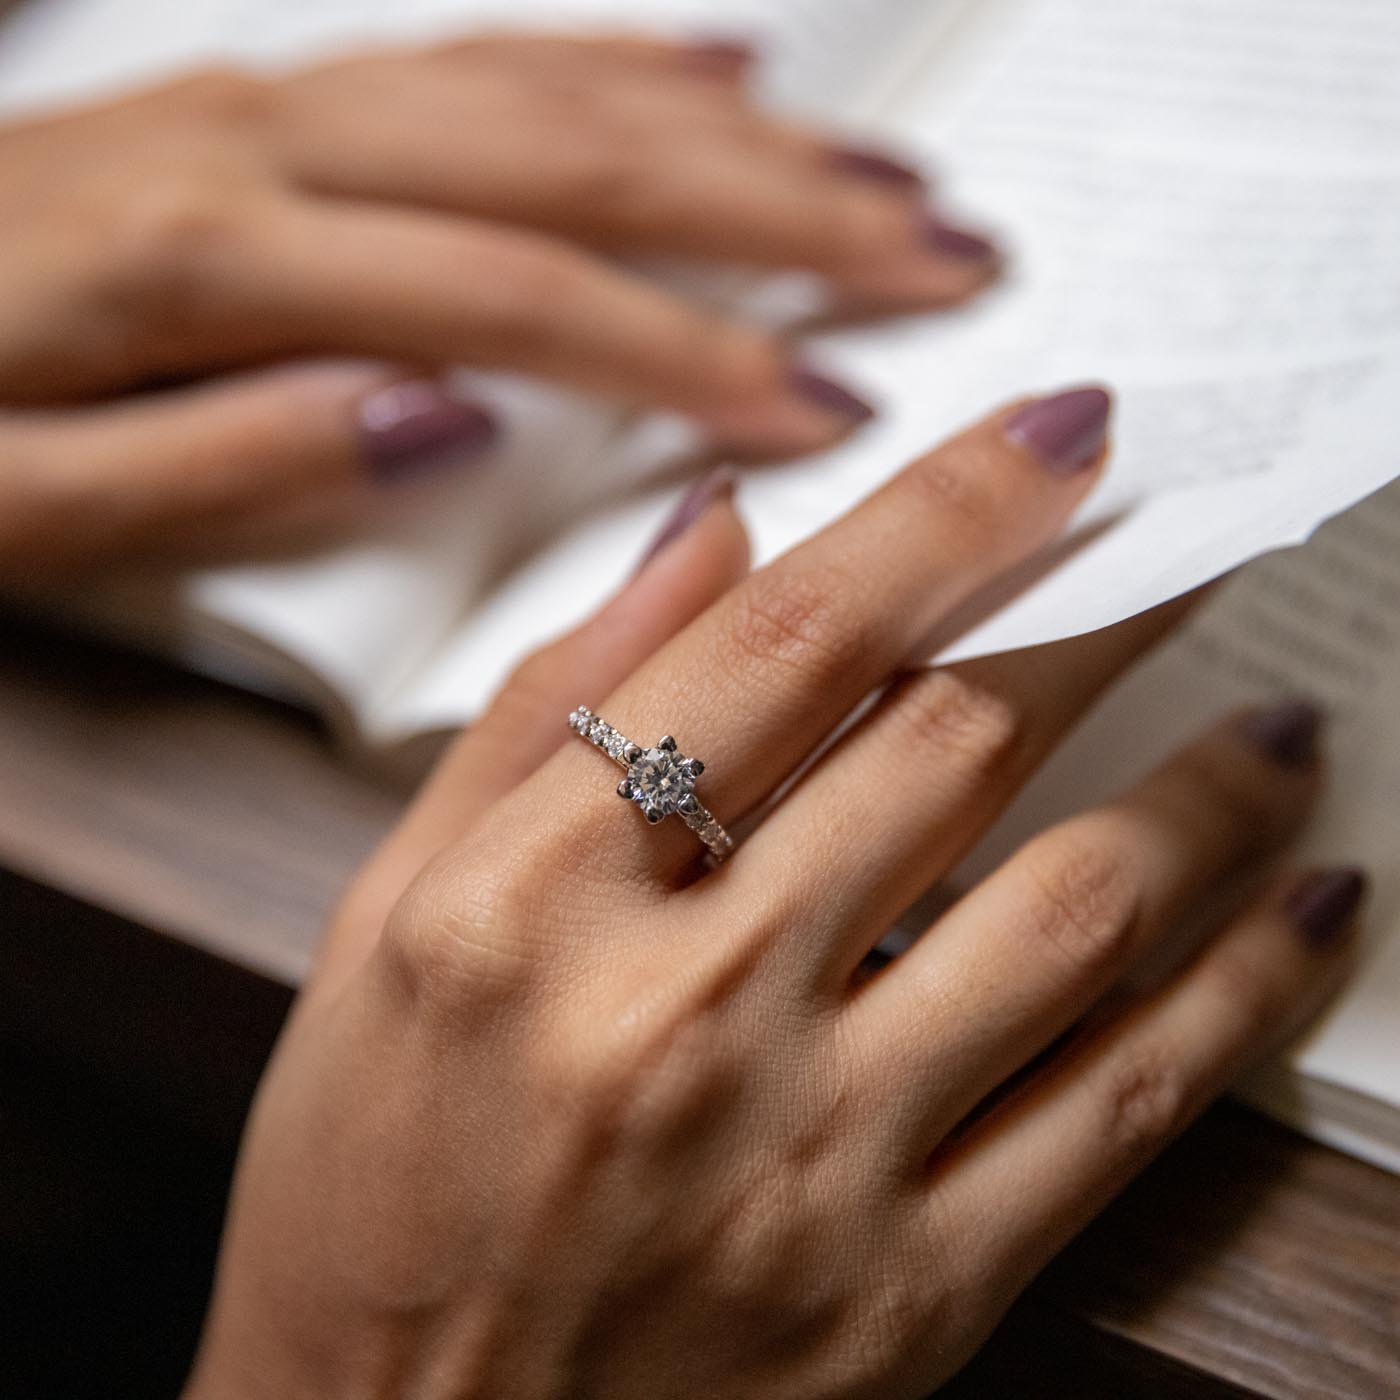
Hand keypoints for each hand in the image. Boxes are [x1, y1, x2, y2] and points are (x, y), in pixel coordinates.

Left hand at [0, 35, 997, 578]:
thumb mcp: (31, 506)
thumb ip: (238, 465)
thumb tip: (444, 419)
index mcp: (219, 260)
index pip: (519, 302)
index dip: (695, 353)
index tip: (836, 409)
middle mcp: (271, 145)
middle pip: (579, 159)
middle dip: (784, 211)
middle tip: (944, 257)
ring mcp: (279, 104)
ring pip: (554, 87)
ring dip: (738, 132)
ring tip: (886, 179)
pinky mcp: (277, 101)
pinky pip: (481, 51)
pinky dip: (619, 58)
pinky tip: (717, 69)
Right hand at [185, 388, 1359, 1399]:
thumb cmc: (368, 1171)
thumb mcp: (389, 916)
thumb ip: (543, 710)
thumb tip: (712, 539)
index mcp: (530, 904)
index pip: (787, 644)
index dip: (949, 513)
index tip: (1063, 435)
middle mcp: (681, 1016)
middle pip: (956, 744)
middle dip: (1102, 607)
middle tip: (1187, 537)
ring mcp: (813, 1161)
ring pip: (1080, 908)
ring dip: (1206, 783)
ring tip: (1273, 713)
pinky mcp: (908, 1289)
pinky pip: (1125, 1107)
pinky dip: (1241, 985)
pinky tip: (1305, 901)